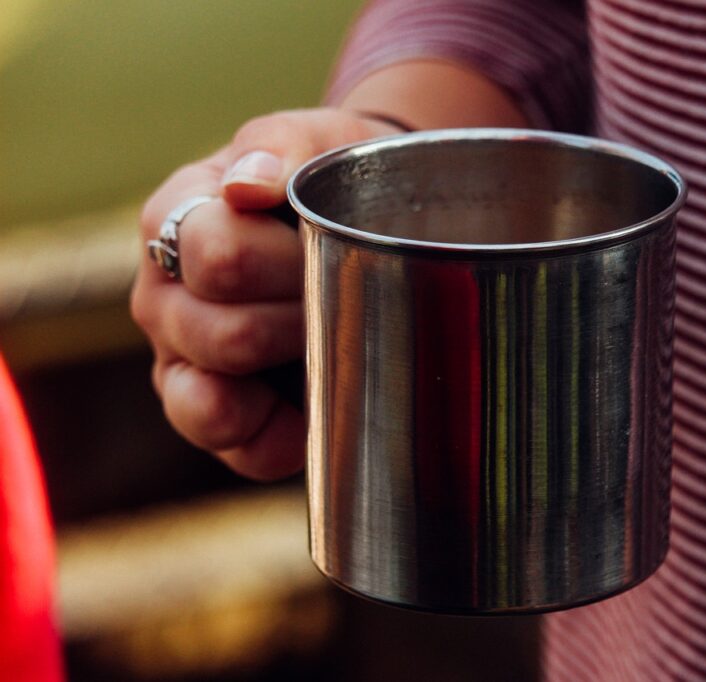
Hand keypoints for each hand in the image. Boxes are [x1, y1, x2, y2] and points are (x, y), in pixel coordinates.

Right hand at [131, 108, 400, 479]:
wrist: (364, 214)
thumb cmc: (329, 176)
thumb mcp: (314, 143)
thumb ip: (279, 150)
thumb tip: (246, 187)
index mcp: (173, 220)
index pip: (218, 259)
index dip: (289, 262)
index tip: (333, 244)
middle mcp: (163, 298)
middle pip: (220, 333)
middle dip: (301, 319)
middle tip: (346, 296)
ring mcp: (182, 362)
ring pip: (209, 405)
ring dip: (291, 374)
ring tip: (333, 338)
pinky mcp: (217, 417)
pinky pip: (239, 451)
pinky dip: (287, 438)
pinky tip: (321, 400)